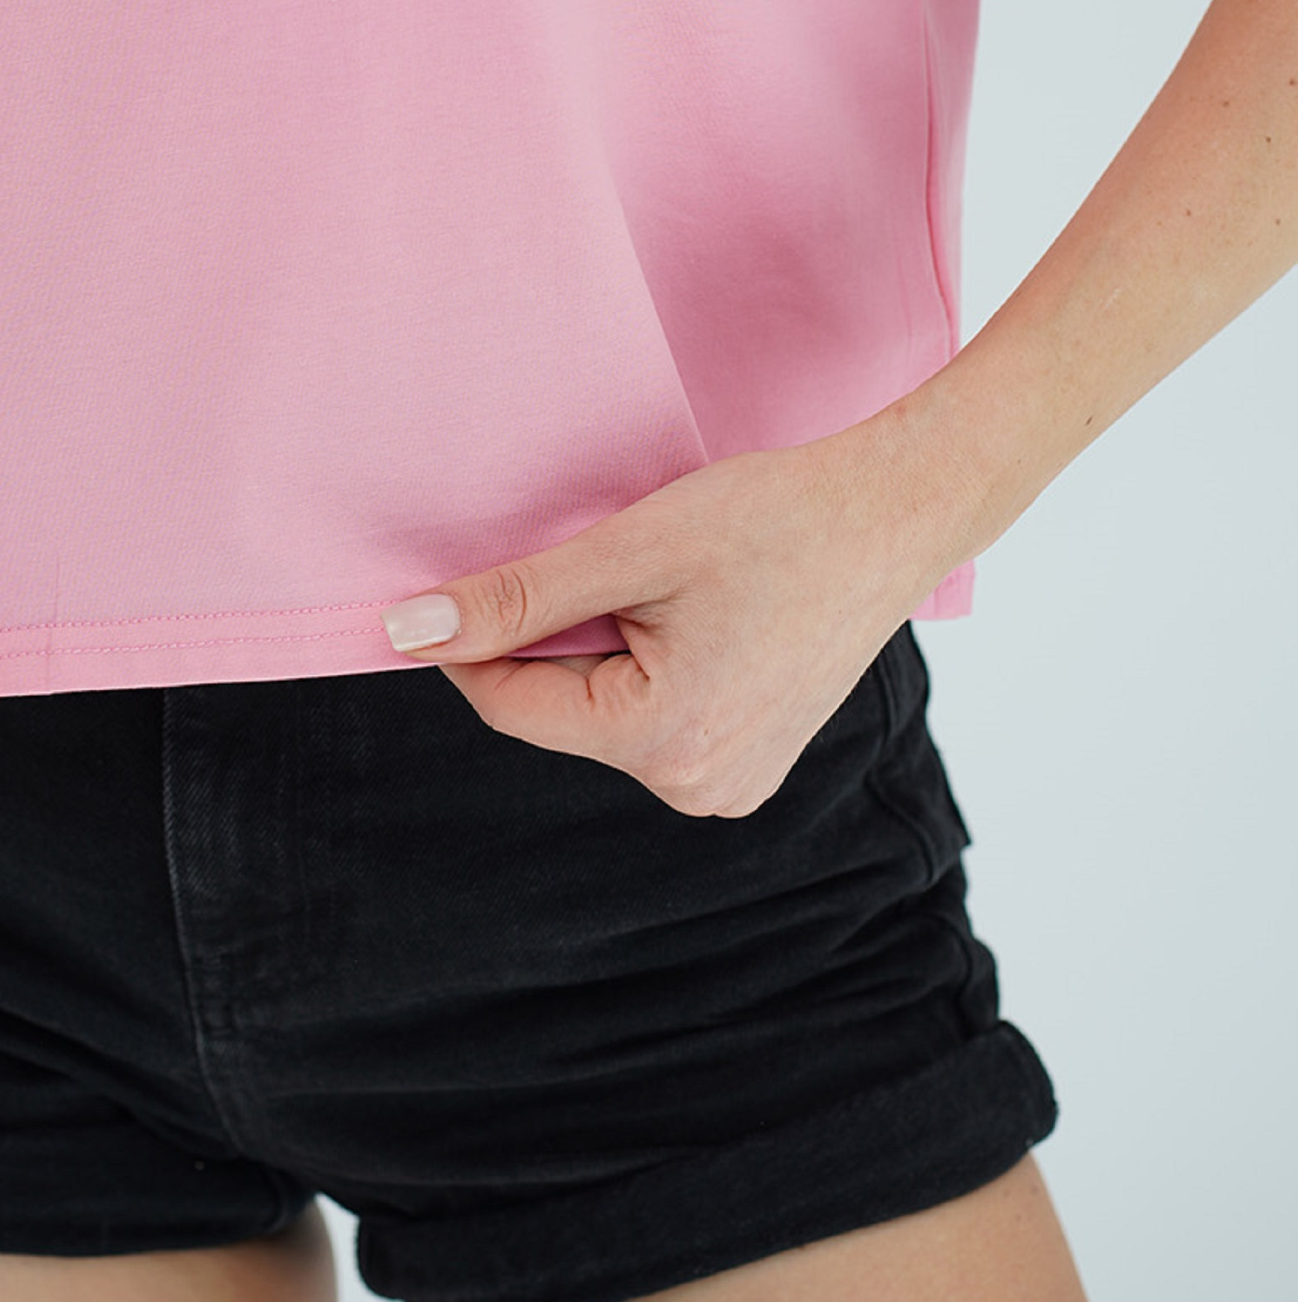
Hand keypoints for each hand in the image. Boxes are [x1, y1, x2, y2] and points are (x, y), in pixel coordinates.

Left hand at [380, 412, 969, 815]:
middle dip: (549, 636)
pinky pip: (655, 714)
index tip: (440, 582)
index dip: (465, 641)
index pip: (511, 706)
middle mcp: (699, 789)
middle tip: (592, 555)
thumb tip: (405, 631)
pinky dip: (644, 660)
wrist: (896, 512)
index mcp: (666, 745)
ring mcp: (731, 781)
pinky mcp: (750, 759)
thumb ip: (515, 598)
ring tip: (659, 578)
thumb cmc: (775, 519)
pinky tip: (688, 606)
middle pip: (560, 710)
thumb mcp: (631, 549)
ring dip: (598, 645)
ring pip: (605, 710)